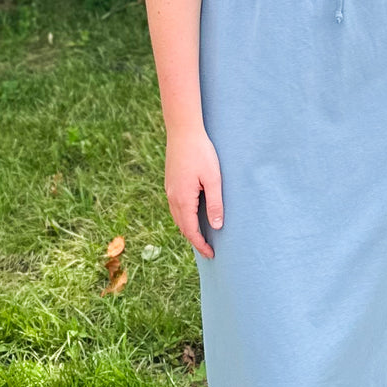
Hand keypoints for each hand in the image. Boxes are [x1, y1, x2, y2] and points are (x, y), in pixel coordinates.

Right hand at [164, 127, 222, 258]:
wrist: (183, 131)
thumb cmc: (201, 153)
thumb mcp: (213, 179)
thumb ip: (215, 204)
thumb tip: (216, 227)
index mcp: (183, 199)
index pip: (191, 230)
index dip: (201, 244)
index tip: (211, 254)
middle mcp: (173, 197)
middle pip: (182, 227)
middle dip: (194, 240)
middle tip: (208, 250)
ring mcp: (170, 190)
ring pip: (178, 217)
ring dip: (189, 229)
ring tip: (202, 236)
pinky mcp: (171, 183)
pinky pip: (176, 207)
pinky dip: (184, 217)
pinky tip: (193, 215)